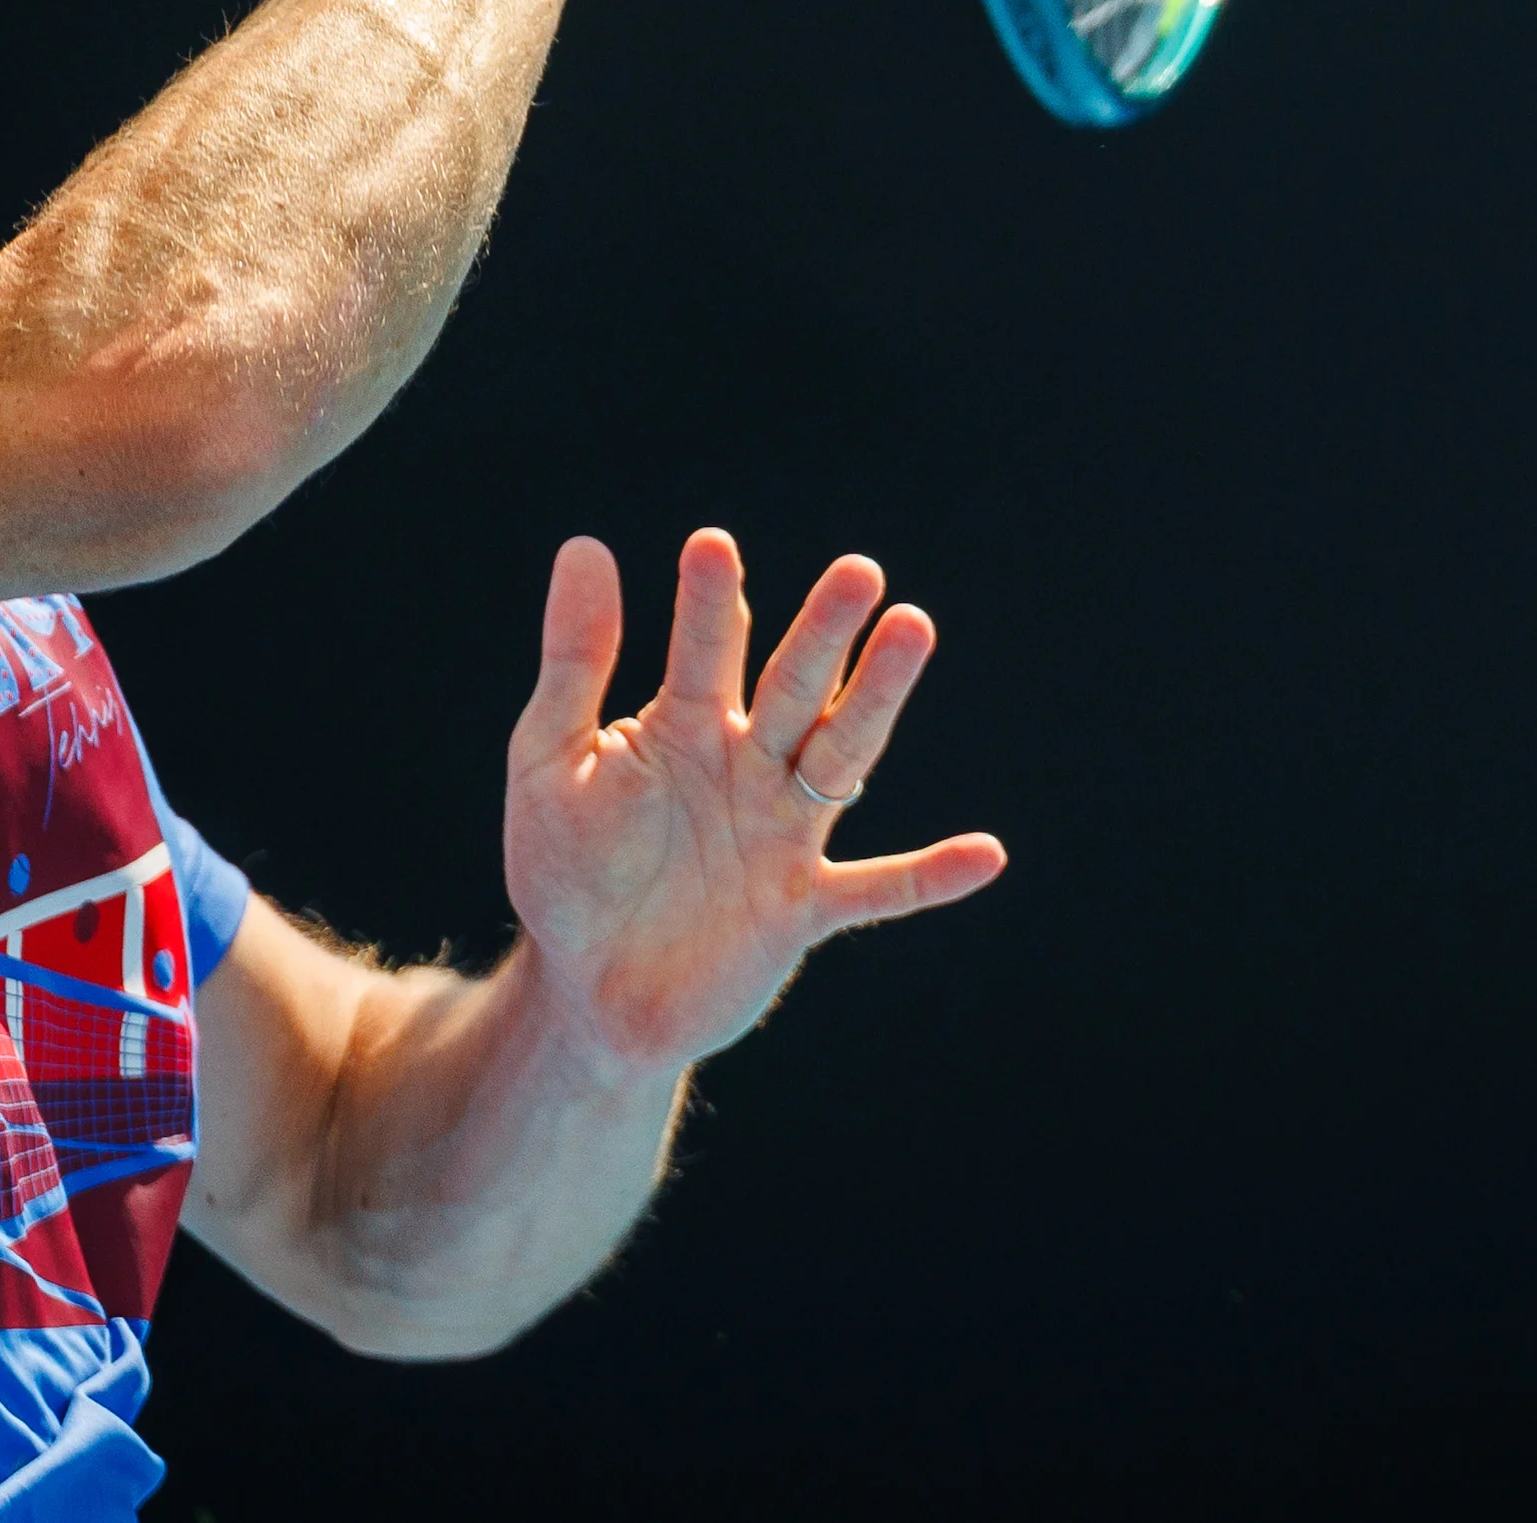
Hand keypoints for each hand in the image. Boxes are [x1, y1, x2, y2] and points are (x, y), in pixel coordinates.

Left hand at [502, 530, 1006, 1083]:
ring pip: (842, 757)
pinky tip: (985, 855)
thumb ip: (575, 663)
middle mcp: (749, 766)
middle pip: (797, 688)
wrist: (587, 993)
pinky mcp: (802, 910)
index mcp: (686, 724)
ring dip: (877, 699)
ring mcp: (782, 835)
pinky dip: (928, 876)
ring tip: (913, 630)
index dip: (710, 603)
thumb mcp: (551, 763)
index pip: (707, 649)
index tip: (711, 547)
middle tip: (857, 572)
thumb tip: (585, 544)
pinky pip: (877, 890)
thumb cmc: (566, 870)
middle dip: (824, 631)